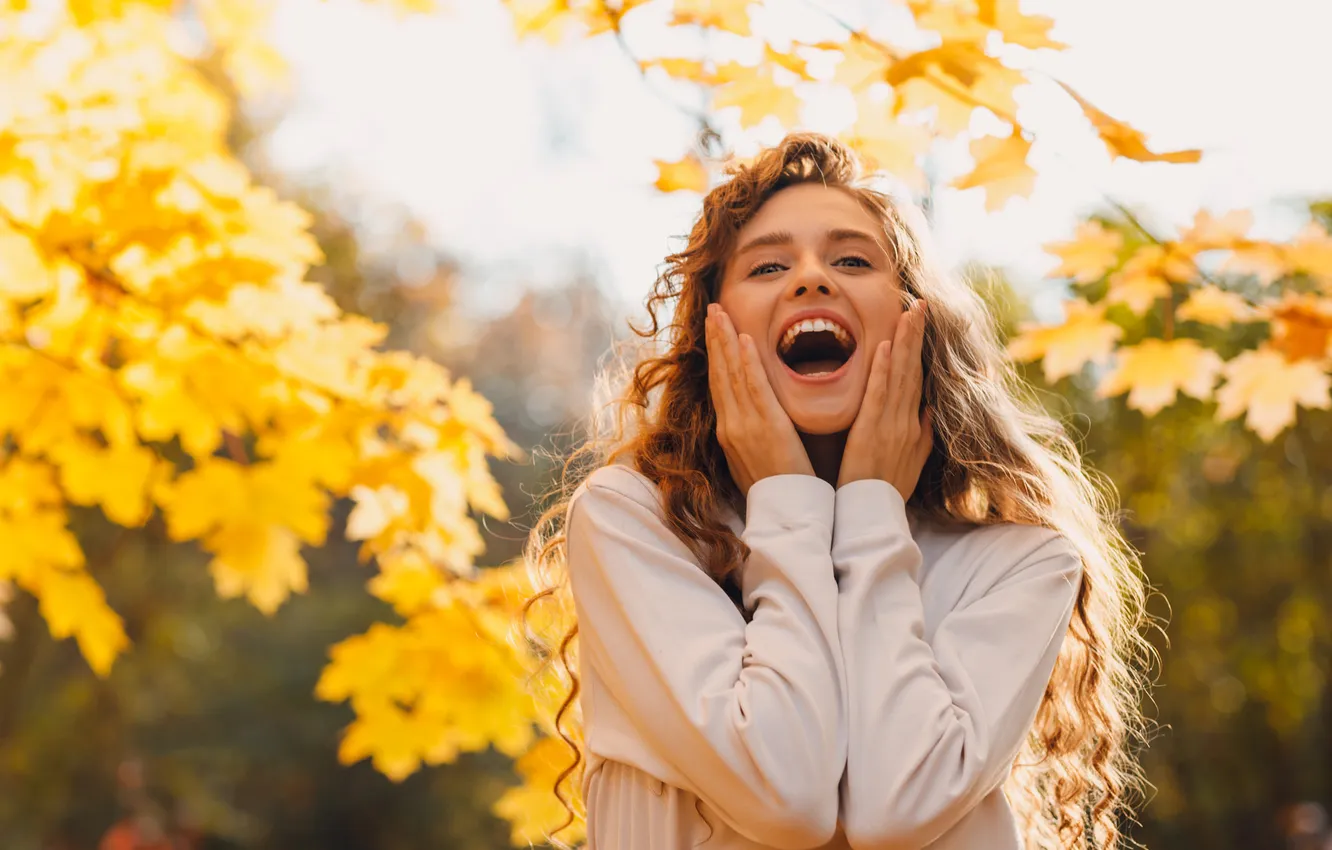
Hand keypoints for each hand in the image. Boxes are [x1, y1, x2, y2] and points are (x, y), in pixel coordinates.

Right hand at [706, 302, 814, 496]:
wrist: (785, 515)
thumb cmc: (775, 491)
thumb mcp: (753, 460)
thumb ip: (749, 436)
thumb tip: (748, 421)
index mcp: (729, 432)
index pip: (719, 386)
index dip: (715, 356)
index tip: (714, 330)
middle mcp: (730, 425)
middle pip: (719, 374)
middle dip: (714, 339)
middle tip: (712, 309)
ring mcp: (745, 426)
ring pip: (731, 375)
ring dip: (725, 341)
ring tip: (721, 313)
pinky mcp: (766, 427)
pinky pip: (754, 388)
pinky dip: (747, 363)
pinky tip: (743, 340)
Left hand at [837, 297, 933, 499]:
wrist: (873, 519)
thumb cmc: (886, 492)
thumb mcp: (911, 463)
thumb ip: (921, 436)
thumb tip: (928, 410)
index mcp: (911, 426)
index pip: (917, 379)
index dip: (919, 349)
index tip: (919, 322)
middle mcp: (906, 421)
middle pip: (914, 370)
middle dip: (918, 335)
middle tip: (920, 302)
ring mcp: (891, 425)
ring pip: (902, 376)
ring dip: (907, 342)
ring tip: (910, 311)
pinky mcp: (872, 432)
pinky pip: (879, 396)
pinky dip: (885, 370)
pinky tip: (888, 346)